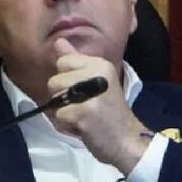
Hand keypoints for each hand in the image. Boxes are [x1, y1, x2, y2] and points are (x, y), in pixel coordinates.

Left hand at [48, 38, 148, 174]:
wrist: (126, 140)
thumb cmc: (109, 112)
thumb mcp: (94, 81)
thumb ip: (75, 61)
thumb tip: (58, 41)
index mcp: (100, 64)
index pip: (63, 61)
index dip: (66, 79)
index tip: (83, 91)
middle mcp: (97, 74)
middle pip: (55, 80)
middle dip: (63, 97)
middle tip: (84, 106)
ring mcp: (91, 94)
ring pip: (55, 97)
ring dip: (64, 111)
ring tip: (83, 115)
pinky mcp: (84, 112)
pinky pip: (59, 115)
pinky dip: (67, 124)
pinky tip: (83, 126)